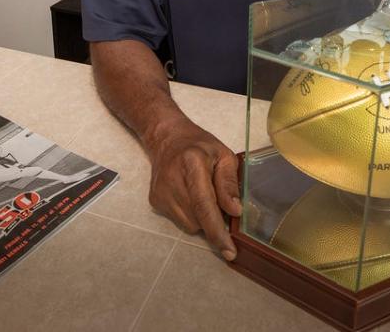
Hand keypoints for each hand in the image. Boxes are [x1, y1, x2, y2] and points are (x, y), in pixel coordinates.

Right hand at [145, 118, 242, 260]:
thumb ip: (229, 183)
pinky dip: (190, 215)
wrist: (167, 138)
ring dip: (201, 218)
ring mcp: (160, 192)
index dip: (217, 230)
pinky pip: (179, 221)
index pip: (204, 204)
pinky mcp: (154, 200)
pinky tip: (188, 195)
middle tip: (220, 204)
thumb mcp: (224, 155)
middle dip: (214, 221)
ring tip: (202, 194)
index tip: (230, 251)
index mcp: (192, 163)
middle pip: (197, 219)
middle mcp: (171, 179)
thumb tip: (235, 211)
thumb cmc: (199, 146)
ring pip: (189, 225)